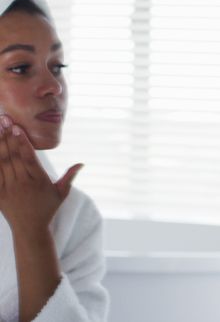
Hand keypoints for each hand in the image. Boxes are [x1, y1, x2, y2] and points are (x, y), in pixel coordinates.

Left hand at [0, 115, 81, 235]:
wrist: (30, 229)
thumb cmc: (47, 209)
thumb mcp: (62, 193)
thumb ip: (70, 176)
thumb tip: (82, 164)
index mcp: (38, 181)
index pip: (28, 157)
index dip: (21, 141)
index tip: (17, 127)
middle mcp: (22, 183)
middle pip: (13, 156)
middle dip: (8, 136)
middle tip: (5, 119)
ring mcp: (8, 188)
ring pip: (1, 162)